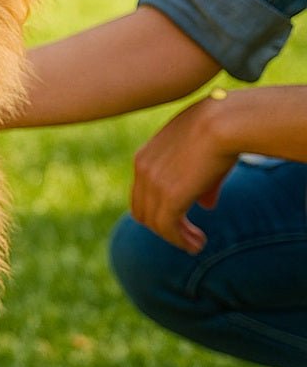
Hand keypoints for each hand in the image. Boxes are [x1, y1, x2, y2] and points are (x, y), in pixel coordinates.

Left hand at [130, 93, 237, 254]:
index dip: (157, 212)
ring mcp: (153, 182)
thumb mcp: (202, 155)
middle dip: (164, 228)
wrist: (224, 121)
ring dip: (176, 239)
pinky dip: (181, 241)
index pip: (141, 195)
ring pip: (156, 223)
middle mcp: (142, 169)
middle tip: (190, 238)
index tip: (180, 223)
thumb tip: (205, 205)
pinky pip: (169, 228)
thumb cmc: (220, 131)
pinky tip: (197, 244)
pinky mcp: (170, 195)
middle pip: (143, 212)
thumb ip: (199, 182)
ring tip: (197, 245)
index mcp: (145, 156)